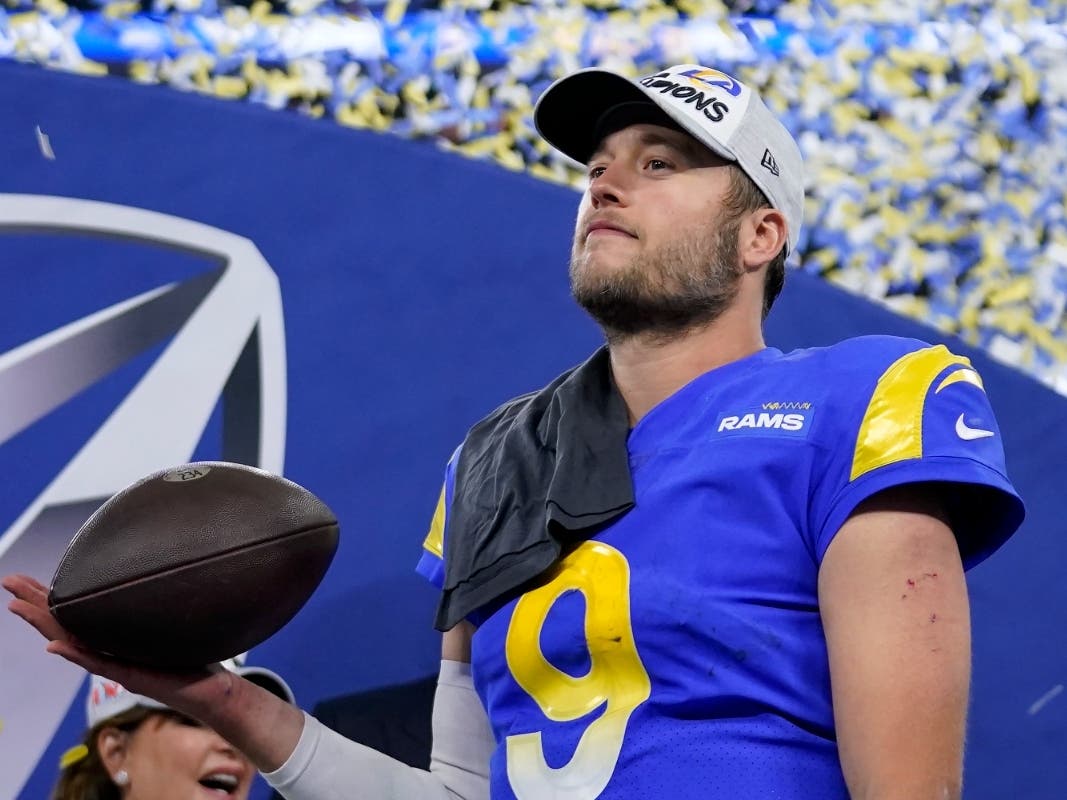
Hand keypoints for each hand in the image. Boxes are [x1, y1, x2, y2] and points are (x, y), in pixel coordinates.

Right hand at [3, 573, 222, 713]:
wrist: (211, 692)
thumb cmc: (191, 658)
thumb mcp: (166, 627)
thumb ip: (149, 611)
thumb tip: (149, 578)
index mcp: (112, 638)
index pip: (72, 614)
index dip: (48, 596)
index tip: (24, 578)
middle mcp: (107, 651)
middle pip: (62, 624)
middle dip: (34, 602)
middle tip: (7, 580)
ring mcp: (115, 665)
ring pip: (71, 642)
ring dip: (43, 624)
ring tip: (16, 605)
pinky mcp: (132, 676)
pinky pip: (99, 664)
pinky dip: (75, 655)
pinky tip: (53, 646)